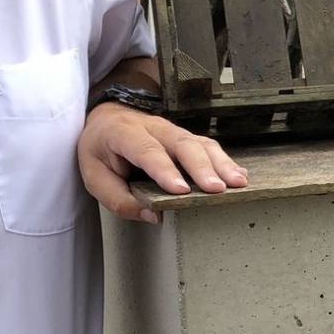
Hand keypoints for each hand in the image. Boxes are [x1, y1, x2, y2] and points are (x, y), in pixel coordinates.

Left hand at [79, 103, 247, 222]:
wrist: (107, 118)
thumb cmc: (101, 150)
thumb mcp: (94, 177)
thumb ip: (119, 199)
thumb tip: (153, 215)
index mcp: (123, 133)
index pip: (146, 151)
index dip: (164, 170)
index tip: (181, 190)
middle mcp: (153, 127)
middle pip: (181, 144)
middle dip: (201, 167)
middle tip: (217, 189)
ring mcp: (172, 130)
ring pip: (200, 143)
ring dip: (221, 163)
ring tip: (237, 183)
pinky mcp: (186, 137)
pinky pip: (207, 146)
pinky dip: (224, 161)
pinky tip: (239, 176)